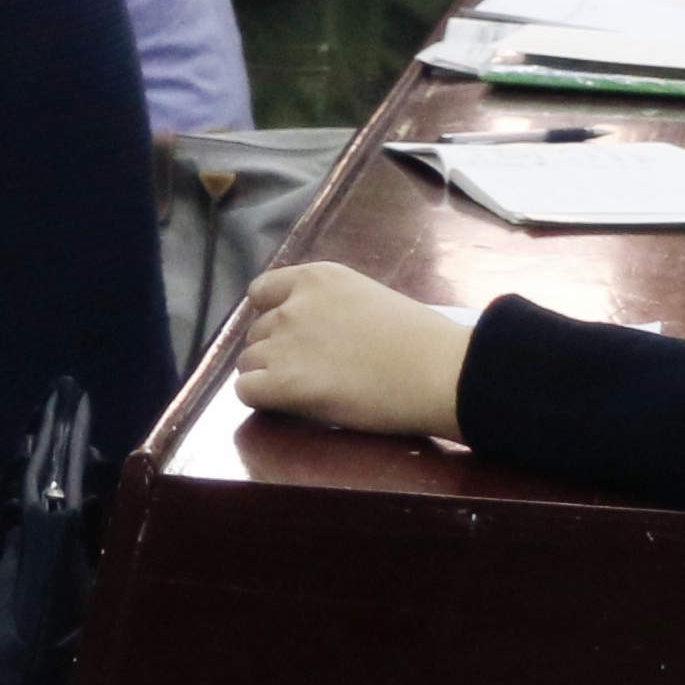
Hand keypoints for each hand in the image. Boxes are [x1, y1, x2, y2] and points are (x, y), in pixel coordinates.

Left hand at [230, 262, 471, 439]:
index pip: (261, 292)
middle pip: (257, 332)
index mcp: (316, 278)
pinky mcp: (283, 382)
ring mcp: (284, 343)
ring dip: (268, 376)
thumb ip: (332, 307)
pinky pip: (245, 391)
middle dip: (275, 351)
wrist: (439, 372)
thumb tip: (318, 331)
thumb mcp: (369, 298)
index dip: (272, 316)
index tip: (292, 336)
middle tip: (310, 371)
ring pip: (247, 362)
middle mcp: (292, 305)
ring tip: (305, 391)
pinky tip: (289, 406)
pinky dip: (261, 400)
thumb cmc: (421, 340)